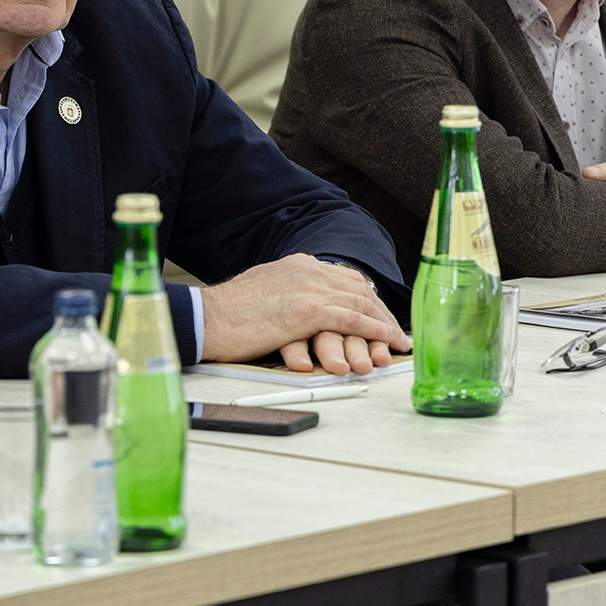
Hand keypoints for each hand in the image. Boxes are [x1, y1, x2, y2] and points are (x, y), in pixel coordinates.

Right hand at [199, 255, 409, 370]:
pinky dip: (377, 331)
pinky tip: (389, 340)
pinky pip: (354, 320)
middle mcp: (307, 270)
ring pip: (361, 303)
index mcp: (296, 264)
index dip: (365, 297)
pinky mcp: (310, 311)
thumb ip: (286, 293)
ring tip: (397, 340)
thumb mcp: (262, 292)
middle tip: (394, 330)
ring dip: (384, 323)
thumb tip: (297, 306)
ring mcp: (310, 289)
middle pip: (358, 288)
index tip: (377, 313)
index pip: (343, 277)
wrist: (208, 318)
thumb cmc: (227, 313)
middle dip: (380, 310)